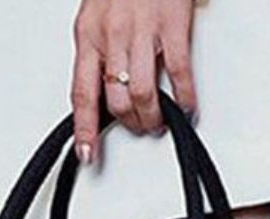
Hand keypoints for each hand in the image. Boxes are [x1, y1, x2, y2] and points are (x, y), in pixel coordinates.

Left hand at [71, 0, 197, 162]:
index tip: (86, 153)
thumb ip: (99, 49)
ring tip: (159, 121)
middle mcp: (112, 34)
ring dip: (153, 117)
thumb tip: (105, 88)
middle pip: (117, 100)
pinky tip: (187, 105)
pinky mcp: (173, 24)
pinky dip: (184, 97)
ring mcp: (143, 30)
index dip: (83, 129)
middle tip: (140, 127)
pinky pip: (177, 73)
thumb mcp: (97, 12)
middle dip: (130, 124)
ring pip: (143, 94)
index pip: (82, 93)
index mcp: (88, 33)